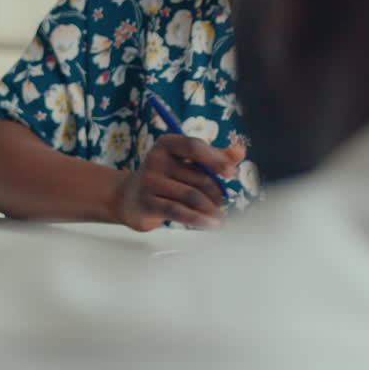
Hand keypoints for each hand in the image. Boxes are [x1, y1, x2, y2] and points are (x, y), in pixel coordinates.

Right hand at [114, 134, 244, 230]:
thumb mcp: (185, 162)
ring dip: (212, 209)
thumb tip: (239, 152)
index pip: (195, 146)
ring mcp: (149, 181)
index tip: (232, 174)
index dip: (217, 159)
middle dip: (216, 193)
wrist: (129, 198)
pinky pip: (178, 211)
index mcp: (167, 144)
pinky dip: (199, 220)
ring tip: (219, 217)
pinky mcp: (147, 203)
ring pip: (193, 196)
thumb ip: (213, 156)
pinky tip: (211, 225)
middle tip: (220, 202)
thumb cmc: (164, 178)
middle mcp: (156, 159)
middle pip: (200, 177)